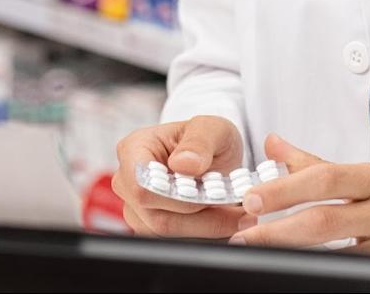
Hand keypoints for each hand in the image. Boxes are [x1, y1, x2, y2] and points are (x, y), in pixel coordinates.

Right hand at [111, 115, 246, 239]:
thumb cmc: (206, 137)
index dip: (176, 198)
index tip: (212, 195)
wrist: (210, 155)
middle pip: (158, 217)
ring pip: (170, 234)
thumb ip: (199, 141)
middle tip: (241, 213)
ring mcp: (137, 208)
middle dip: (204, 219)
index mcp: (134, 150)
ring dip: (208, 230)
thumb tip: (183, 164)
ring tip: (239, 216)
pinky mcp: (151, 227)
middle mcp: (128, 182)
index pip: (143, 187)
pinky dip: (206, 235)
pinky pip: (178, 242)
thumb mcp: (212, 128)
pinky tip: (226, 221)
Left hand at [230, 134, 369, 265]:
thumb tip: (276, 145)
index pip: (326, 177)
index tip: (253, 197)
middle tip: (246, 231)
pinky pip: (359, 267)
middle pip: (326, 216)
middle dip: (280, 226)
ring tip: (264, 251)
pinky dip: (331, 267)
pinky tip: (307, 268)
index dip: (286, 187)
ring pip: (338, 249)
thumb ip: (323, 163)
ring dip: (296, 250)